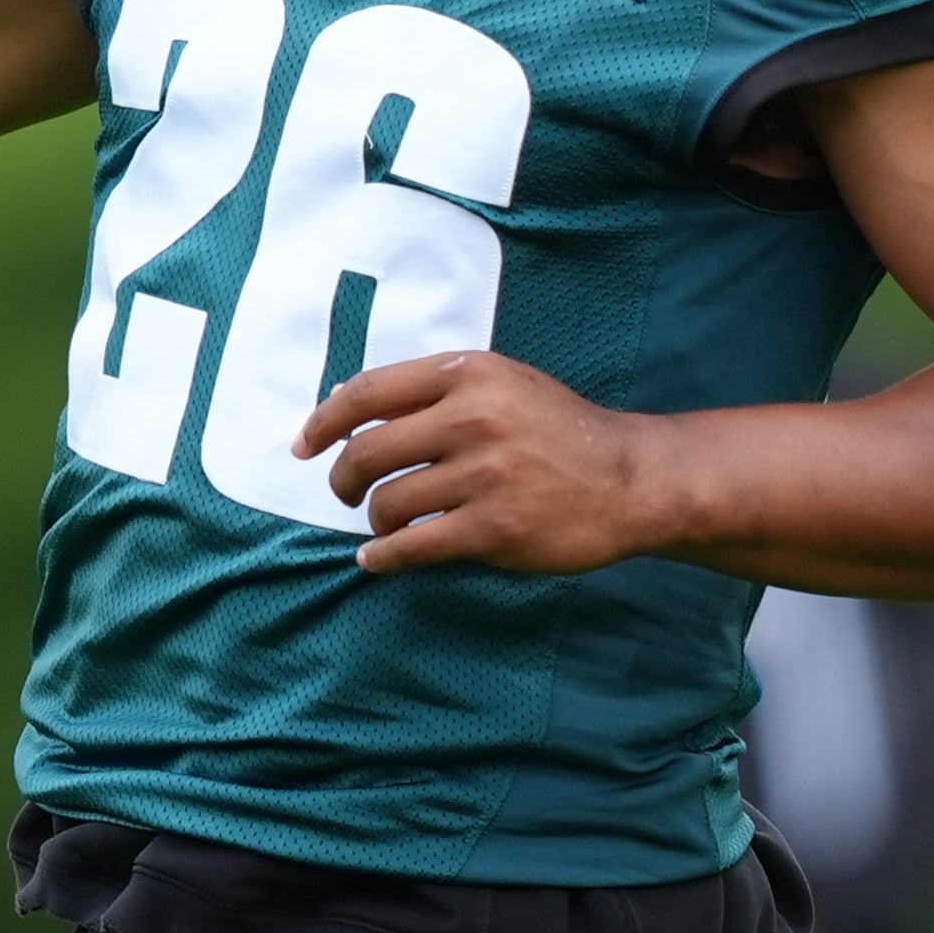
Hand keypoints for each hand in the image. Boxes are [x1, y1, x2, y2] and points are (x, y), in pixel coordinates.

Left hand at [297, 350, 671, 576]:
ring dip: (374, 520)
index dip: (323, 421)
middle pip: (367, 451)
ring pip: (388, 503)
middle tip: (346, 493)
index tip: (302, 445)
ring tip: (385, 525)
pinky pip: (413, 547)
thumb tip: (343, 402)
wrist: (631, 480)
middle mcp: (474, 418)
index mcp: (470, 374)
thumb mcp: (505, 384)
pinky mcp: (495, 528)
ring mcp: (485, 475)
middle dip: (342, 479)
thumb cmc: (560, 432)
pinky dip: (384, 556)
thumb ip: (435, 388)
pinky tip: (378, 558)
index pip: (368, 391)